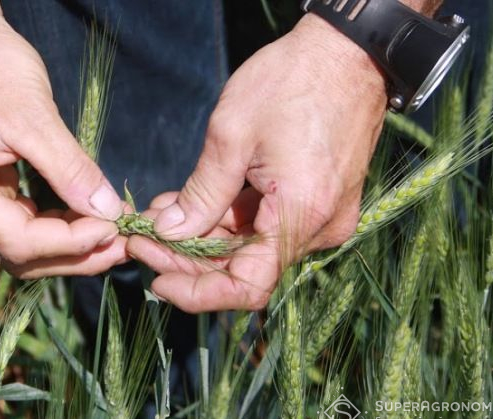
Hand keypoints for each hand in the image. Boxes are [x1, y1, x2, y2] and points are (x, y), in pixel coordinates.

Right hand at [0, 3, 125, 277]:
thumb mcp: (32, 115)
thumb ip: (70, 169)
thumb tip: (108, 212)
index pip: (16, 240)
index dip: (70, 243)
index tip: (114, 229)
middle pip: (15, 252)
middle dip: (72, 253)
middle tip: (121, 245)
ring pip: (15, 244)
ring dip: (64, 244)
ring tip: (110, 234)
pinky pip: (12, 222)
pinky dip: (49, 226)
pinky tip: (83, 220)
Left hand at [127, 14, 387, 311]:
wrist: (348, 51)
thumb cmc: (292, 80)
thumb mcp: (232, 135)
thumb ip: (201, 194)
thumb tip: (168, 232)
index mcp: (303, 214)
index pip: (248, 286)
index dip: (199, 293)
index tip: (157, 279)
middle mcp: (320, 227)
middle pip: (246, 267)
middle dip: (190, 257)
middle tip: (144, 238)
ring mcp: (324, 216)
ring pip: (254, 246)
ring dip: (205, 235)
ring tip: (159, 214)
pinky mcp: (321, 201)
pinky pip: (269, 224)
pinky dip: (229, 219)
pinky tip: (191, 202)